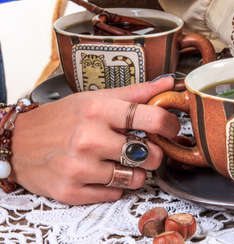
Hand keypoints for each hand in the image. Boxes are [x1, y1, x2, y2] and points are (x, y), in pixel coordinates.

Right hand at [9, 77, 178, 204]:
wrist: (18, 143)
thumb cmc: (61, 118)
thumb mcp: (96, 98)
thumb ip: (135, 92)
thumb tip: (168, 83)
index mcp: (98, 110)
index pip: (152, 118)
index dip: (170, 125)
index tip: (171, 128)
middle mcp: (89, 139)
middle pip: (150, 156)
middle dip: (153, 154)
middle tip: (142, 148)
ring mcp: (79, 167)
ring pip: (135, 178)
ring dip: (135, 172)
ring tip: (121, 161)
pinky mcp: (71, 191)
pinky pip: (115, 194)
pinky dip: (114, 186)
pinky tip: (102, 173)